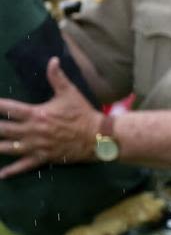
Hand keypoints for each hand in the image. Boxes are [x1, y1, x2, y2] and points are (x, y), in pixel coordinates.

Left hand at [0, 58, 101, 177]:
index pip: (7, 108)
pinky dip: (11, 171)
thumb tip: (52, 59)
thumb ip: (57, 77)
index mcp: (36, 113)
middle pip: (1, 129)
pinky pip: (23, 166)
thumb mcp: (70, 93)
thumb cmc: (83, 114)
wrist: (98, 136)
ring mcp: (35, 146)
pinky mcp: (42, 158)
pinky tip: (0, 174)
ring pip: (7, 148)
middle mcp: (31, 131)